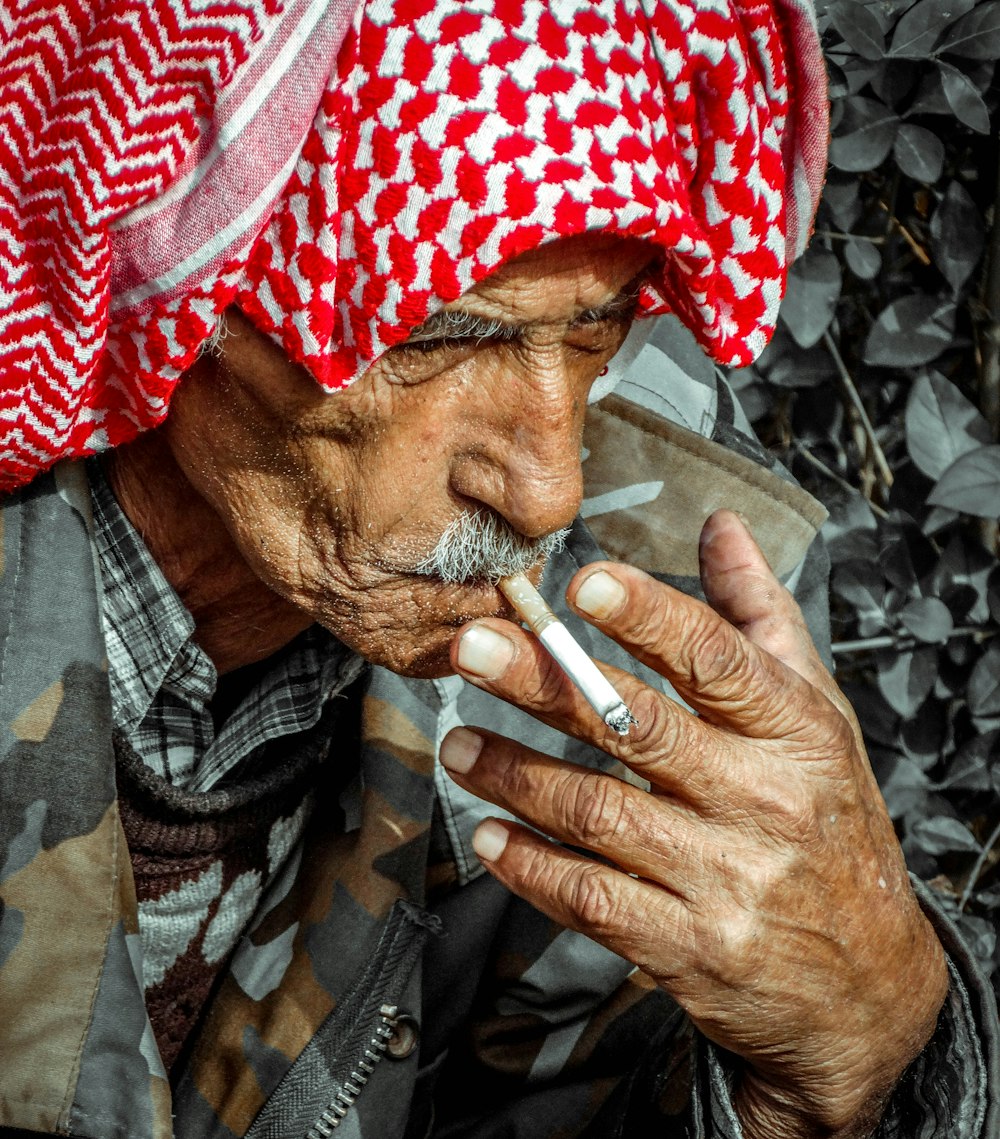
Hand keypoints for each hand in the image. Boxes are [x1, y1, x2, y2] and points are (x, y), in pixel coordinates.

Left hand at [441, 509, 946, 1138]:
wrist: (870, 983)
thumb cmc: (832, 822)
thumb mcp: (817, 713)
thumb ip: (761, 615)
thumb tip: (722, 526)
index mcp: (794, 730)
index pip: (716, 659)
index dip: (648, 616)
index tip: (581, 584)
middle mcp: (762, 800)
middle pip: (638, 729)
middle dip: (545, 684)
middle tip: (471, 648)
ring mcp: (726, 879)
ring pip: (599, 813)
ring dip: (515, 776)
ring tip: (457, 744)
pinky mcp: (689, 947)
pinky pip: (593, 899)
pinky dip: (532, 867)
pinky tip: (490, 836)